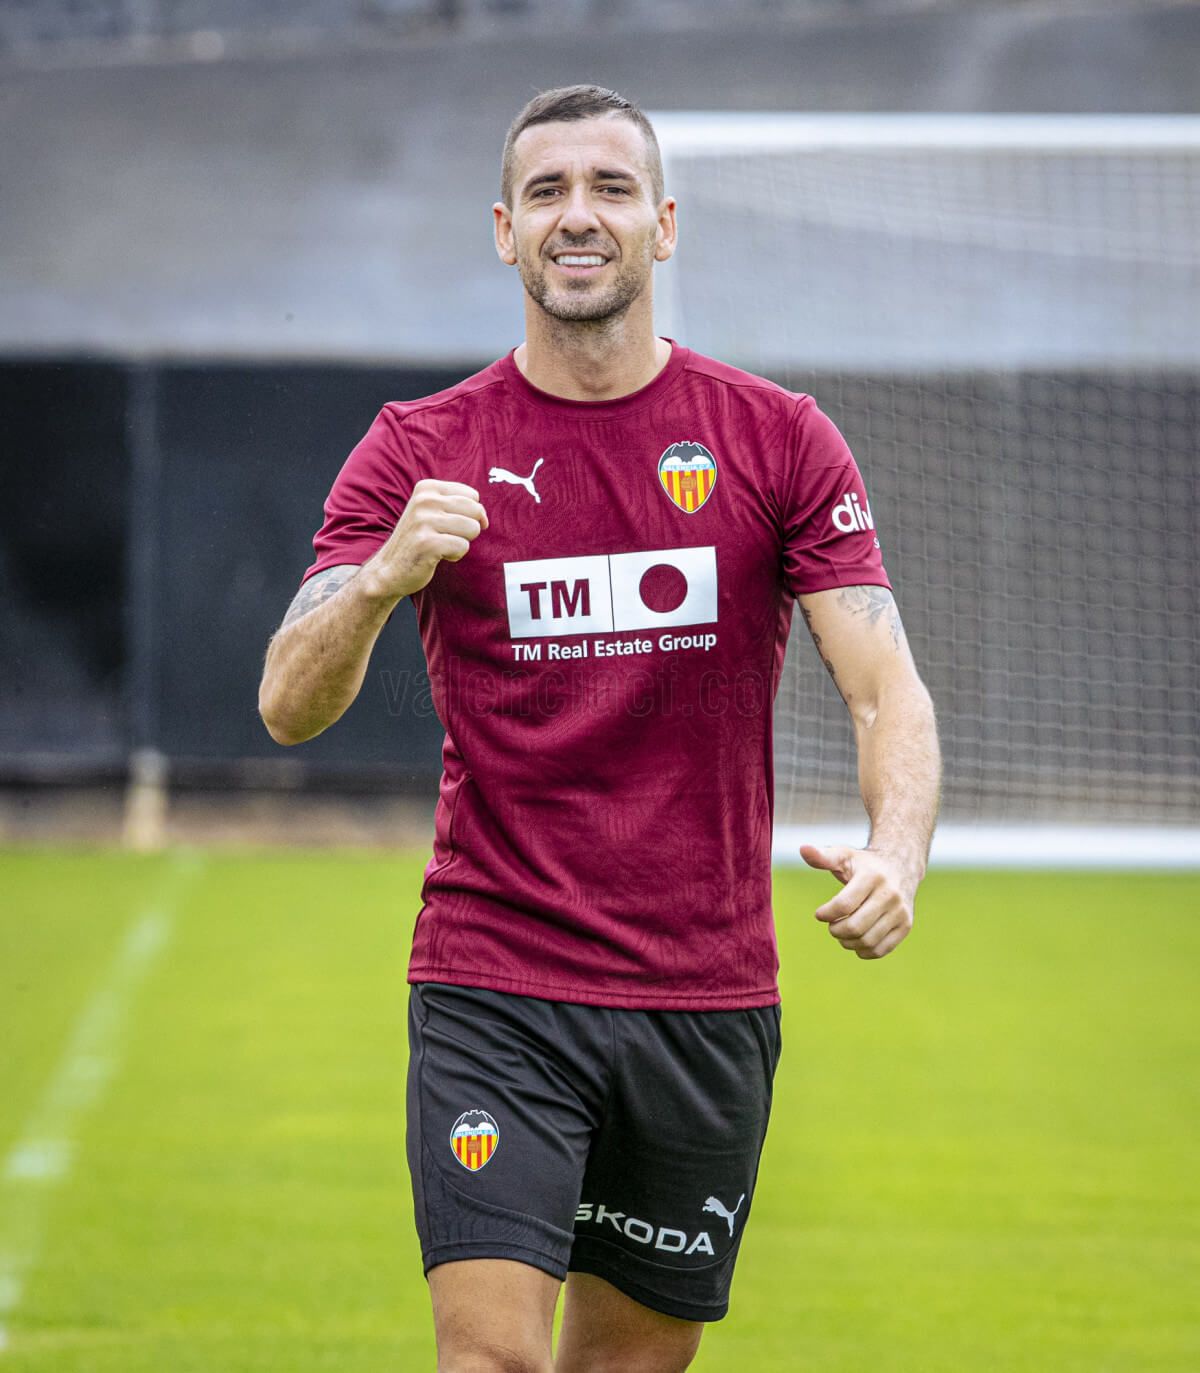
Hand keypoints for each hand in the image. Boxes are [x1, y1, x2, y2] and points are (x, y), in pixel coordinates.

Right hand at [361, 480, 487, 600]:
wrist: (389, 569)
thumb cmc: (418, 540)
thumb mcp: (432, 512)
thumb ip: (459, 506)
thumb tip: (485, 518)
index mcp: (427, 488)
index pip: (473, 496)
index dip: (471, 514)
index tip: (451, 524)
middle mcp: (424, 500)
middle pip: (476, 510)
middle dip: (468, 528)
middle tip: (446, 536)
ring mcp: (424, 521)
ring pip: (472, 528)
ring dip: (461, 542)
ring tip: (440, 545)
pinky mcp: (427, 543)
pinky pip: (463, 547)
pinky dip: (455, 555)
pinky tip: (436, 555)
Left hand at [799, 844, 916, 959]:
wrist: (901, 867)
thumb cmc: (865, 864)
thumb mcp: (845, 855)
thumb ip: (823, 856)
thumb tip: (803, 849)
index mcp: (872, 877)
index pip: (843, 905)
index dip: (826, 914)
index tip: (820, 914)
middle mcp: (890, 895)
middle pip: (855, 926)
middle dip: (835, 930)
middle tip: (831, 926)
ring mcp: (900, 912)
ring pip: (867, 941)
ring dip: (847, 942)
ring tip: (842, 933)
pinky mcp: (906, 926)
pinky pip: (881, 949)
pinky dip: (864, 951)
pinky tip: (856, 941)